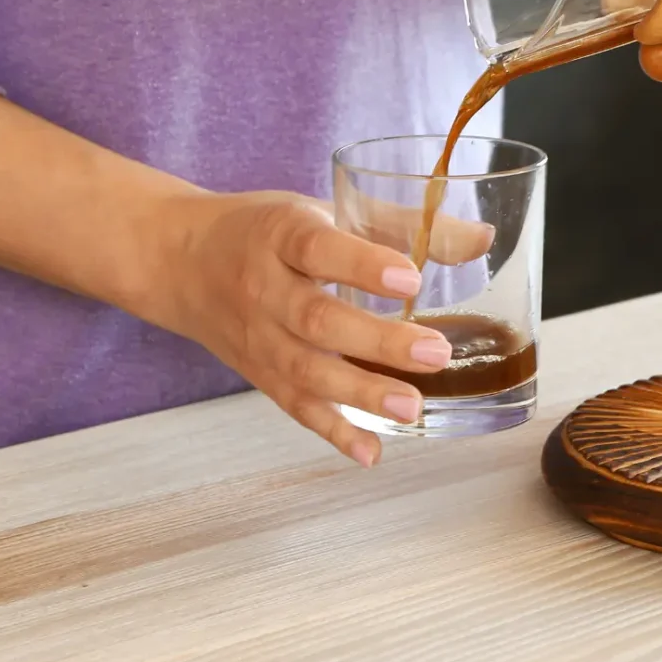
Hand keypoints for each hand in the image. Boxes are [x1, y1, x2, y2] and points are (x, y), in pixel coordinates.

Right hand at [153, 190, 493, 467]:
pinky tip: (371, 452)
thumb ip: (400, 222)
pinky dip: (332, 432)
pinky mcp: (260, 374)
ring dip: (361, 394)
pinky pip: (294, 407)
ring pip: (306, 371)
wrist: (179, 260)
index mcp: (280, 234)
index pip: (317, 248)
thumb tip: (482, 239)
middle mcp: (264, 288)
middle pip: (317, 320)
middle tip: (436, 353)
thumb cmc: (264, 229)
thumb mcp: (322, 208)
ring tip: (413, 407)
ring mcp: (259, 337)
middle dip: (377, 342)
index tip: (410, 278)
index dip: (361, 264)